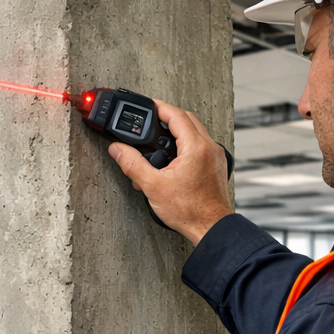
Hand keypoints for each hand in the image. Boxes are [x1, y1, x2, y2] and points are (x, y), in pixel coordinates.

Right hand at [108, 100, 231, 244]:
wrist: (210, 228)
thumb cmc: (190, 211)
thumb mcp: (153, 186)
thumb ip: (132, 164)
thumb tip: (118, 150)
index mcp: (196, 147)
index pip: (176, 115)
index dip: (160, 107)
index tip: (148, 105)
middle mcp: (209, 147)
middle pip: (187, 119)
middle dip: (168, 116)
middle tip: (151, 118)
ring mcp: (215, 156)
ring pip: (195, 131)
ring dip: (177, 130)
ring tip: (159, 138)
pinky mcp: (216, 165)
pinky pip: (200, 145)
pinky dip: (186, 144)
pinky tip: (173, 157)